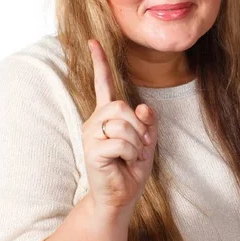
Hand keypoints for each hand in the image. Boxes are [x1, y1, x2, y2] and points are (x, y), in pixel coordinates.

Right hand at [81, 39, 157, 215]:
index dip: (100, 62)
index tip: (93, 41)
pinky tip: (124, 164)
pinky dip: (132, 154)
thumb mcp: (147, 142)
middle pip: (122, 106)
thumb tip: (143, 107)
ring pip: (123, 123)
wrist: (119, 199)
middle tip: (139, 147)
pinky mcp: (92, 149)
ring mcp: (91, 135)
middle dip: (139, 127)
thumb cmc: (130, 170)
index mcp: (107, 116)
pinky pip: (121, 142)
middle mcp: (95, 121)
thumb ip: (148, 122)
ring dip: (137, 144)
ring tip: (131, 157)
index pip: (103, 84)